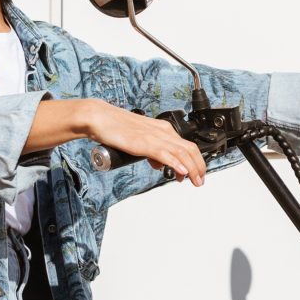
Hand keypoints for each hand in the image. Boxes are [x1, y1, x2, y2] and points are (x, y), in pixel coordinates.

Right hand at [85, 99, 205, 184]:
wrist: (100, 117)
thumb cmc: (116, 128)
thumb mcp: (139, 141)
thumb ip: (152, 152)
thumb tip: (159, 164)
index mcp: (163, 129)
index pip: (186, 146)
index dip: (195, 161)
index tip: (194, 174)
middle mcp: (163, 131)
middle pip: (190, 149)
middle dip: (198, 167)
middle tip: (200, 181)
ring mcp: (154, 137)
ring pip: (182, 153)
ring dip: (192, 169)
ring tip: (195, 181)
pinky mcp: (144, 142)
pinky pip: (165, 154)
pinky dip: (176, 164)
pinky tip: (182, 173)